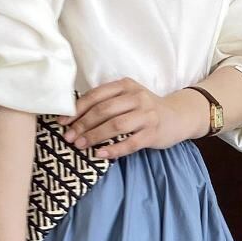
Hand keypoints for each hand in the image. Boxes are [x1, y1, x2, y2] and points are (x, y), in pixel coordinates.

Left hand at [56, 77, 209, 159]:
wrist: (177, 116)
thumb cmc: (146, 109)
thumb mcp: (128, 97)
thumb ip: (108, 101)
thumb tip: (76, 115)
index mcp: (125, 86)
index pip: (96, 96)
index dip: (78, 109)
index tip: (63, 122)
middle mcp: (136, 98)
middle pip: (104, 111)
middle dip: (83, 125)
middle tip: (69, 137)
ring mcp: (146, 116)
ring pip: (115, 126)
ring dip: (95, 137)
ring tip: (81, 146)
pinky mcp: (153, 134)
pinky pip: (130, 143)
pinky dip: (114, 149)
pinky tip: (101, 154)